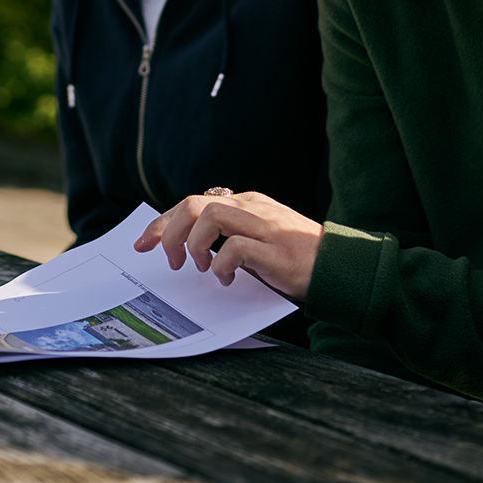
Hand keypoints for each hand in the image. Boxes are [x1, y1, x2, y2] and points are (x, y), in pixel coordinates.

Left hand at [135, 191, 322, 300]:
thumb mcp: (259, 237)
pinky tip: (226, 280)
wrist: (338, 266)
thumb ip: (230, 234)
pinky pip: (234, 249)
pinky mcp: (274, 250)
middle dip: (169, 232)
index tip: (144, 242)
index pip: (193, 202)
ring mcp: (264, 227)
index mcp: (247, 203)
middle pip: (194, 205)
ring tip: (198, 268)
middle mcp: (252, 209)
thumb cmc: (296, 258)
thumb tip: (188, 246)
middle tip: (168, 260)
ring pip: (210, 217)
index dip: (163, 222)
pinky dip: (220, 266)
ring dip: (194, 245)